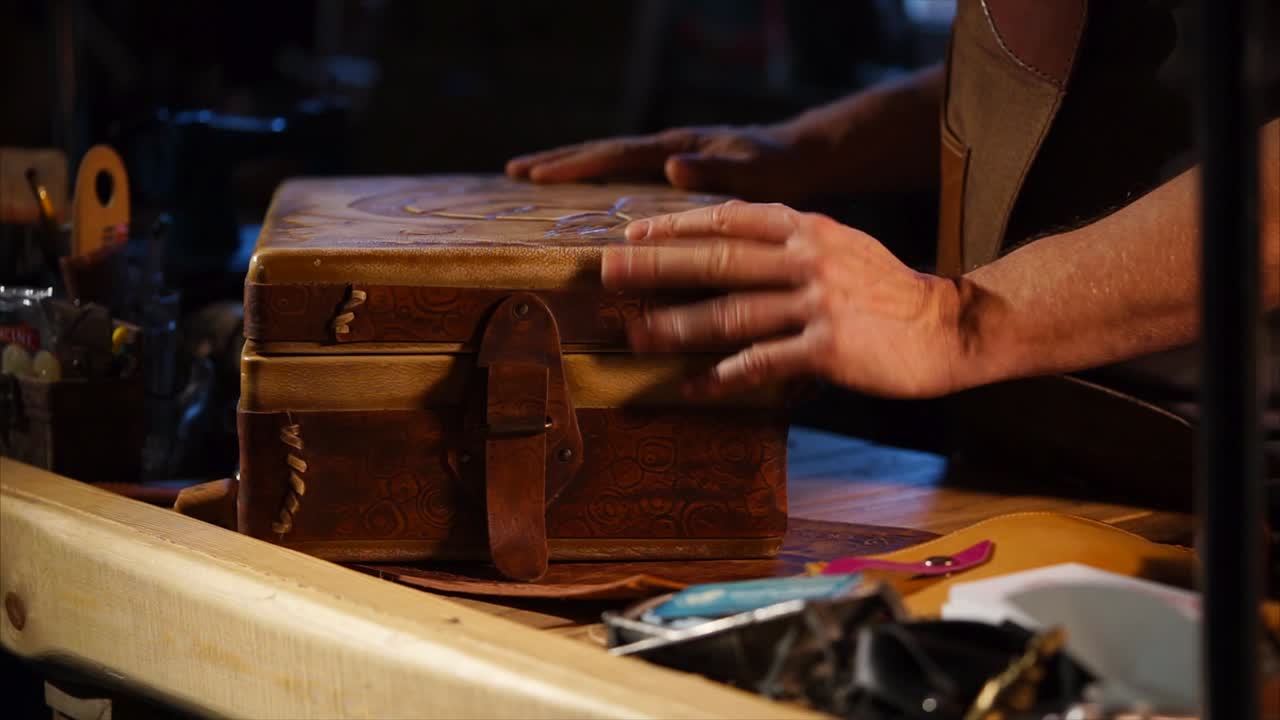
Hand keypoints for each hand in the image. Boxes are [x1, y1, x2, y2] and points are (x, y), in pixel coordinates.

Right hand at [505, 126, 818, 200]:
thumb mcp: (754, 173)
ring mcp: (669, 159)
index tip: (533, 175)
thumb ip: (717, 168)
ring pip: (610, 163)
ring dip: (571, 170)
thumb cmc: (782, 168)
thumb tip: (671, 166)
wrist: (804, 158)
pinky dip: (597, 182)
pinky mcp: (676, 174)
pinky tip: (583, 199)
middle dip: (556, 162)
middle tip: (511, 172)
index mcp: (677, 147)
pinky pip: (626, 177)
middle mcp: (667, 149)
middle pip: (601, 153)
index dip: (573, 165)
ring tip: (531, 181)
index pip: (615, 154)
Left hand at [601, 201, 968, 398]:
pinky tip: (690, 386)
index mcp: (809, 228)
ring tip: (634, 336)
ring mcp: (818, 303)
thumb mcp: (841, 247)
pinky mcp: (828, 349)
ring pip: (731, 313)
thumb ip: (790, 242)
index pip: (732, 217)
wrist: (950, 328)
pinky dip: (721, 377)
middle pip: (718, 259)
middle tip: (606, 272)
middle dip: (656, 266)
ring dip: (677, 326)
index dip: (678, 224)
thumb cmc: (888, 291)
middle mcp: (809, 258)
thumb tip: (727, 249)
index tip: (633, 231)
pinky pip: (760, 364)